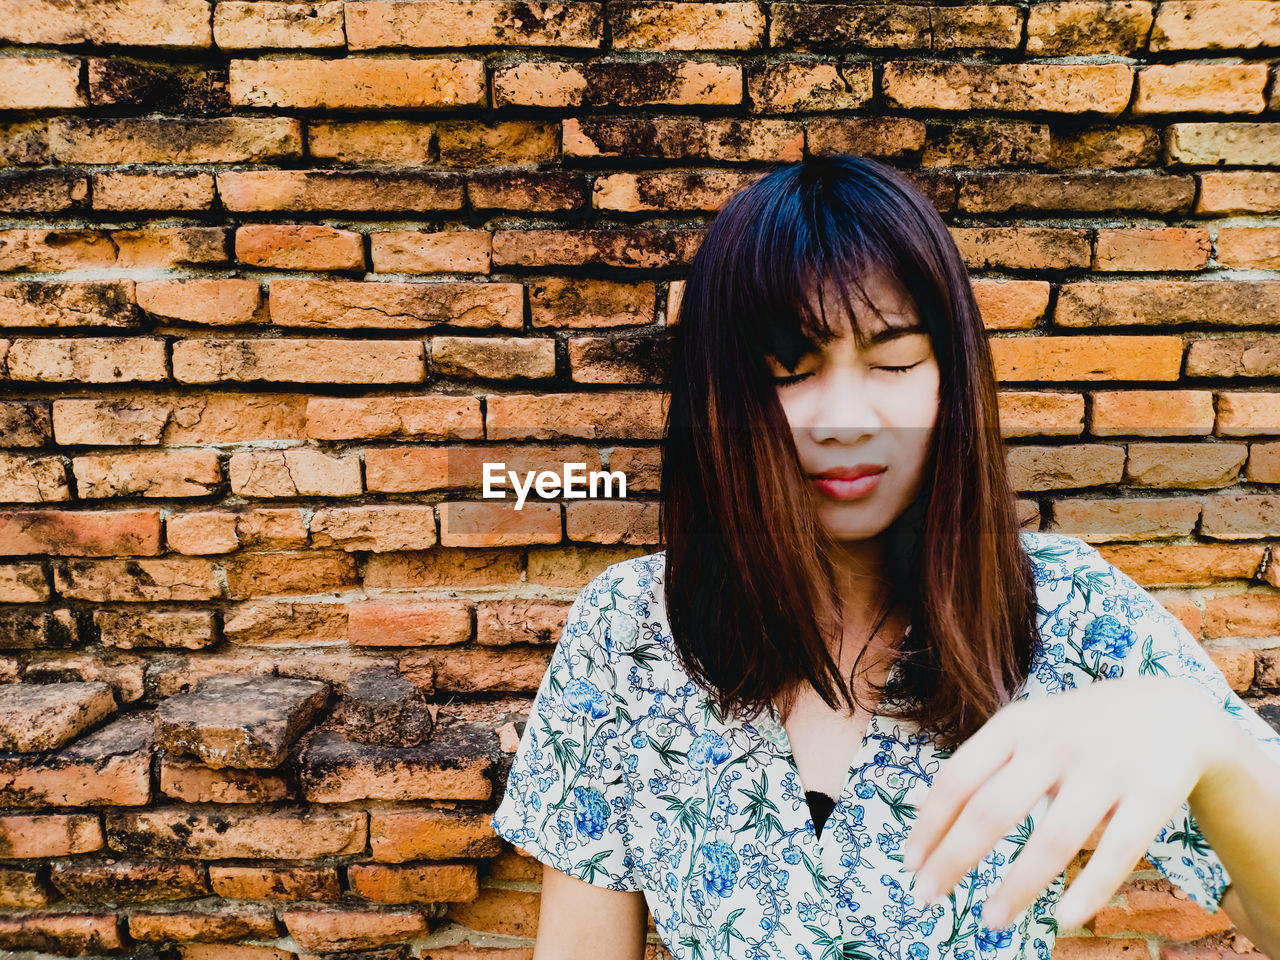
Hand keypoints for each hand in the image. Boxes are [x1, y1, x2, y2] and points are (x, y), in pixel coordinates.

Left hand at [899, 675, 1224, 929]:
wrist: (1175, 709)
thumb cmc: (1081, 730)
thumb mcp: (1030, 728)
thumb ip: (987, 767)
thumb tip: (931, 828)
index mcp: (1016, 725)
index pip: (957, 778)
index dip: (930, 824)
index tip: (910, 865)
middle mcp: (1055, 743)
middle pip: (992, 810)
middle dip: (954, 859)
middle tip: (927, 898)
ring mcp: (1105, 767)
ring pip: (1053, 838)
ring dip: (1017, 886)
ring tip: (990, 921)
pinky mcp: (1153, 792)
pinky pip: (1118, 850)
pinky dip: (1090, 889)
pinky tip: (1064, 919)